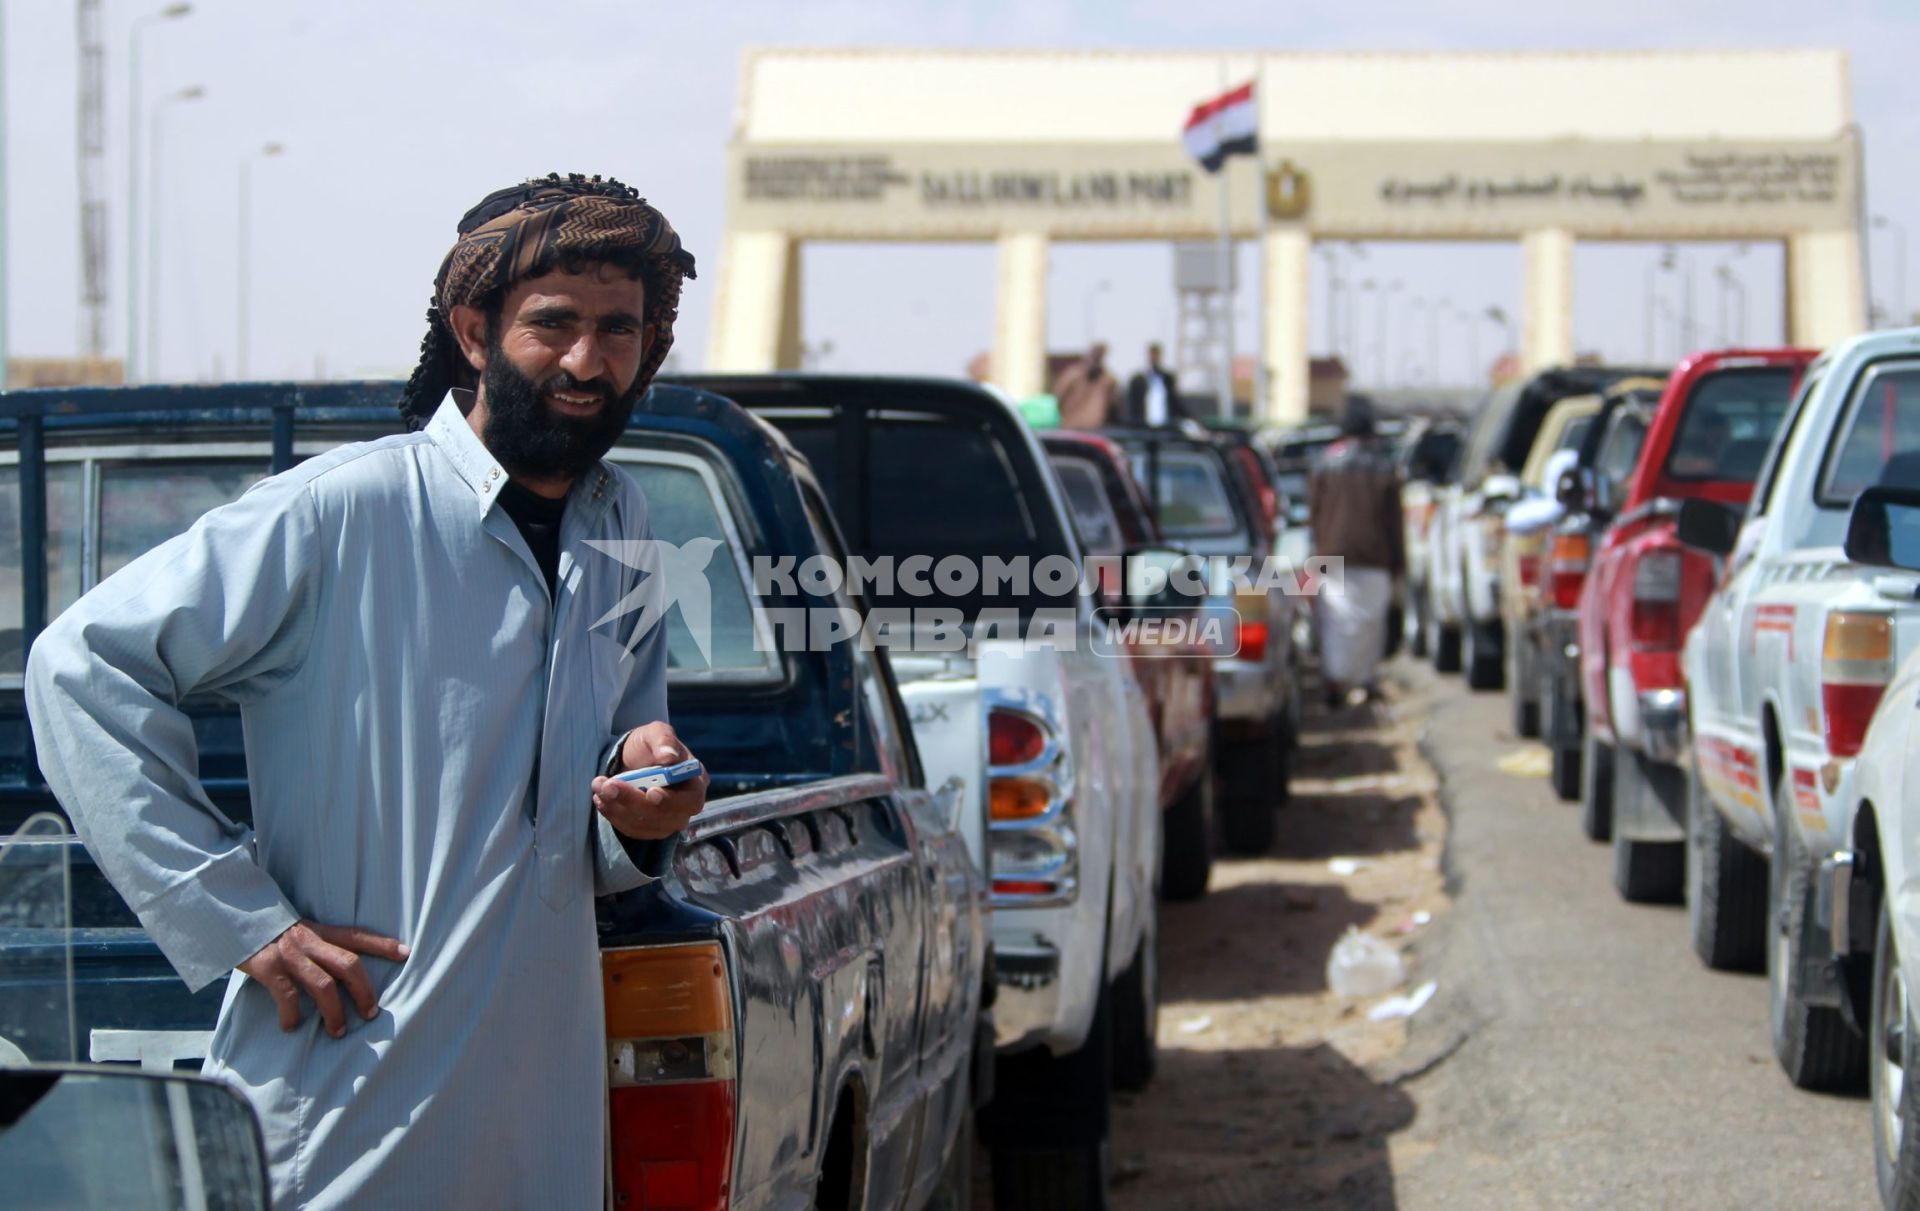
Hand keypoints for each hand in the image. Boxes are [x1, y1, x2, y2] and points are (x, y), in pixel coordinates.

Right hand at [238, 922, 409, 1037]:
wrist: (230, 916)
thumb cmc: (266, 932)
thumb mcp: (296, 931)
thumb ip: (314, 946)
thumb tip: (336, 972)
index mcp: (318, 930)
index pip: (357, 936)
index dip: (382, 944)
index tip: (406, 953)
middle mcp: (308, 940)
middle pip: (349, 964)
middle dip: (364, 991)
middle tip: (371, 1012)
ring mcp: (289, 954)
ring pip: (323, 985)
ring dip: (335, 1012)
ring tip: (339, 1031)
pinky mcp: (267, 967)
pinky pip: (287, 995)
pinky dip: (292, 1015)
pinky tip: (292, 1026)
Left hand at [593, 721, 707, 840]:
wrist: (632, 761)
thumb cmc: (649, 745)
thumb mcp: (655, 733)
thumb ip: (664, 740)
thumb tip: (669, 756)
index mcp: (696, 781)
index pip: (692, 800)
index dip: (671, 800)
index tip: (650, 792)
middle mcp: (686, 806)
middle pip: (665, 817)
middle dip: (633, 802)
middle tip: (607, 785)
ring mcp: (669, 820)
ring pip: (645, 824)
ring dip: (618, 807)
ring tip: (599, 787)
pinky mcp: (650, 828)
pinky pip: (632, 829)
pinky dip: (614, 815)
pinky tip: (601, 799)